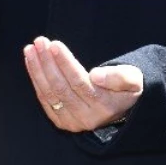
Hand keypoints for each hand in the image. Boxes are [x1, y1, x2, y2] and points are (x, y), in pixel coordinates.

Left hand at [23, 37, 143, 132]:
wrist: (122, 108)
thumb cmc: (127, 88)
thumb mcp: (134, 79)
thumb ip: (120, 77)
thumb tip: (95, 75)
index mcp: (104, 106)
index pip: (79, 83)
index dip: (65, 64)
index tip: (55, 45)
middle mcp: (86, 117)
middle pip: (61, 88)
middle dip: (47, 63)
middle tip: (40, 42)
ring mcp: (72, 122)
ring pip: (49, 94)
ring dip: (37, 70)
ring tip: (31, 49)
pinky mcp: (62, 121)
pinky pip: (45, 100)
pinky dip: (36, 81)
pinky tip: (32, 63)